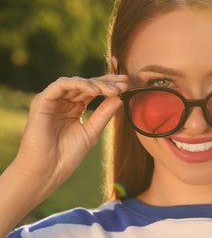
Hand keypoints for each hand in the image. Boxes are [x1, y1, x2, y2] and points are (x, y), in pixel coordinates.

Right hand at [15, 74, 127, 188]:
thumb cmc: (67, 155)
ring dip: (96, 84)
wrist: (47, 171)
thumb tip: (120, 98)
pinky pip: (61, 85)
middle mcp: (63, 102)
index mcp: (75, 108)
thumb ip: (104, 114)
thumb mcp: (92, 131)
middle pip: (87, 84)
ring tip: (113, 89)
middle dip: (107, 82)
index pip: (94, 91)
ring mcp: (52, 100)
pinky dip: (79, 84)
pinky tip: (95, 90)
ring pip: (76, 82)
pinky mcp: (42, 101)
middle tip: (125, 82)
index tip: (127, 85)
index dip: (110, 86)